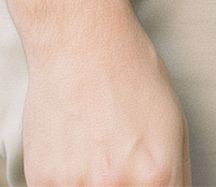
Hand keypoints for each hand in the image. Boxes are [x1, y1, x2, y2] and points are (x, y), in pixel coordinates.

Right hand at [21, 9, 189, 186]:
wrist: (82, 42)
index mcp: (156, 173)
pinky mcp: (40, 181)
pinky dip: (65, 180)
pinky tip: (74, 148)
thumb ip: (174, 176)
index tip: (142, 178)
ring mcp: (74, 185)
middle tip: (115, 157)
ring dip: (90, 181)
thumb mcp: (175, 124)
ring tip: (95, 149)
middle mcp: (114, 185)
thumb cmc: (131, 74)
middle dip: (120, 183)